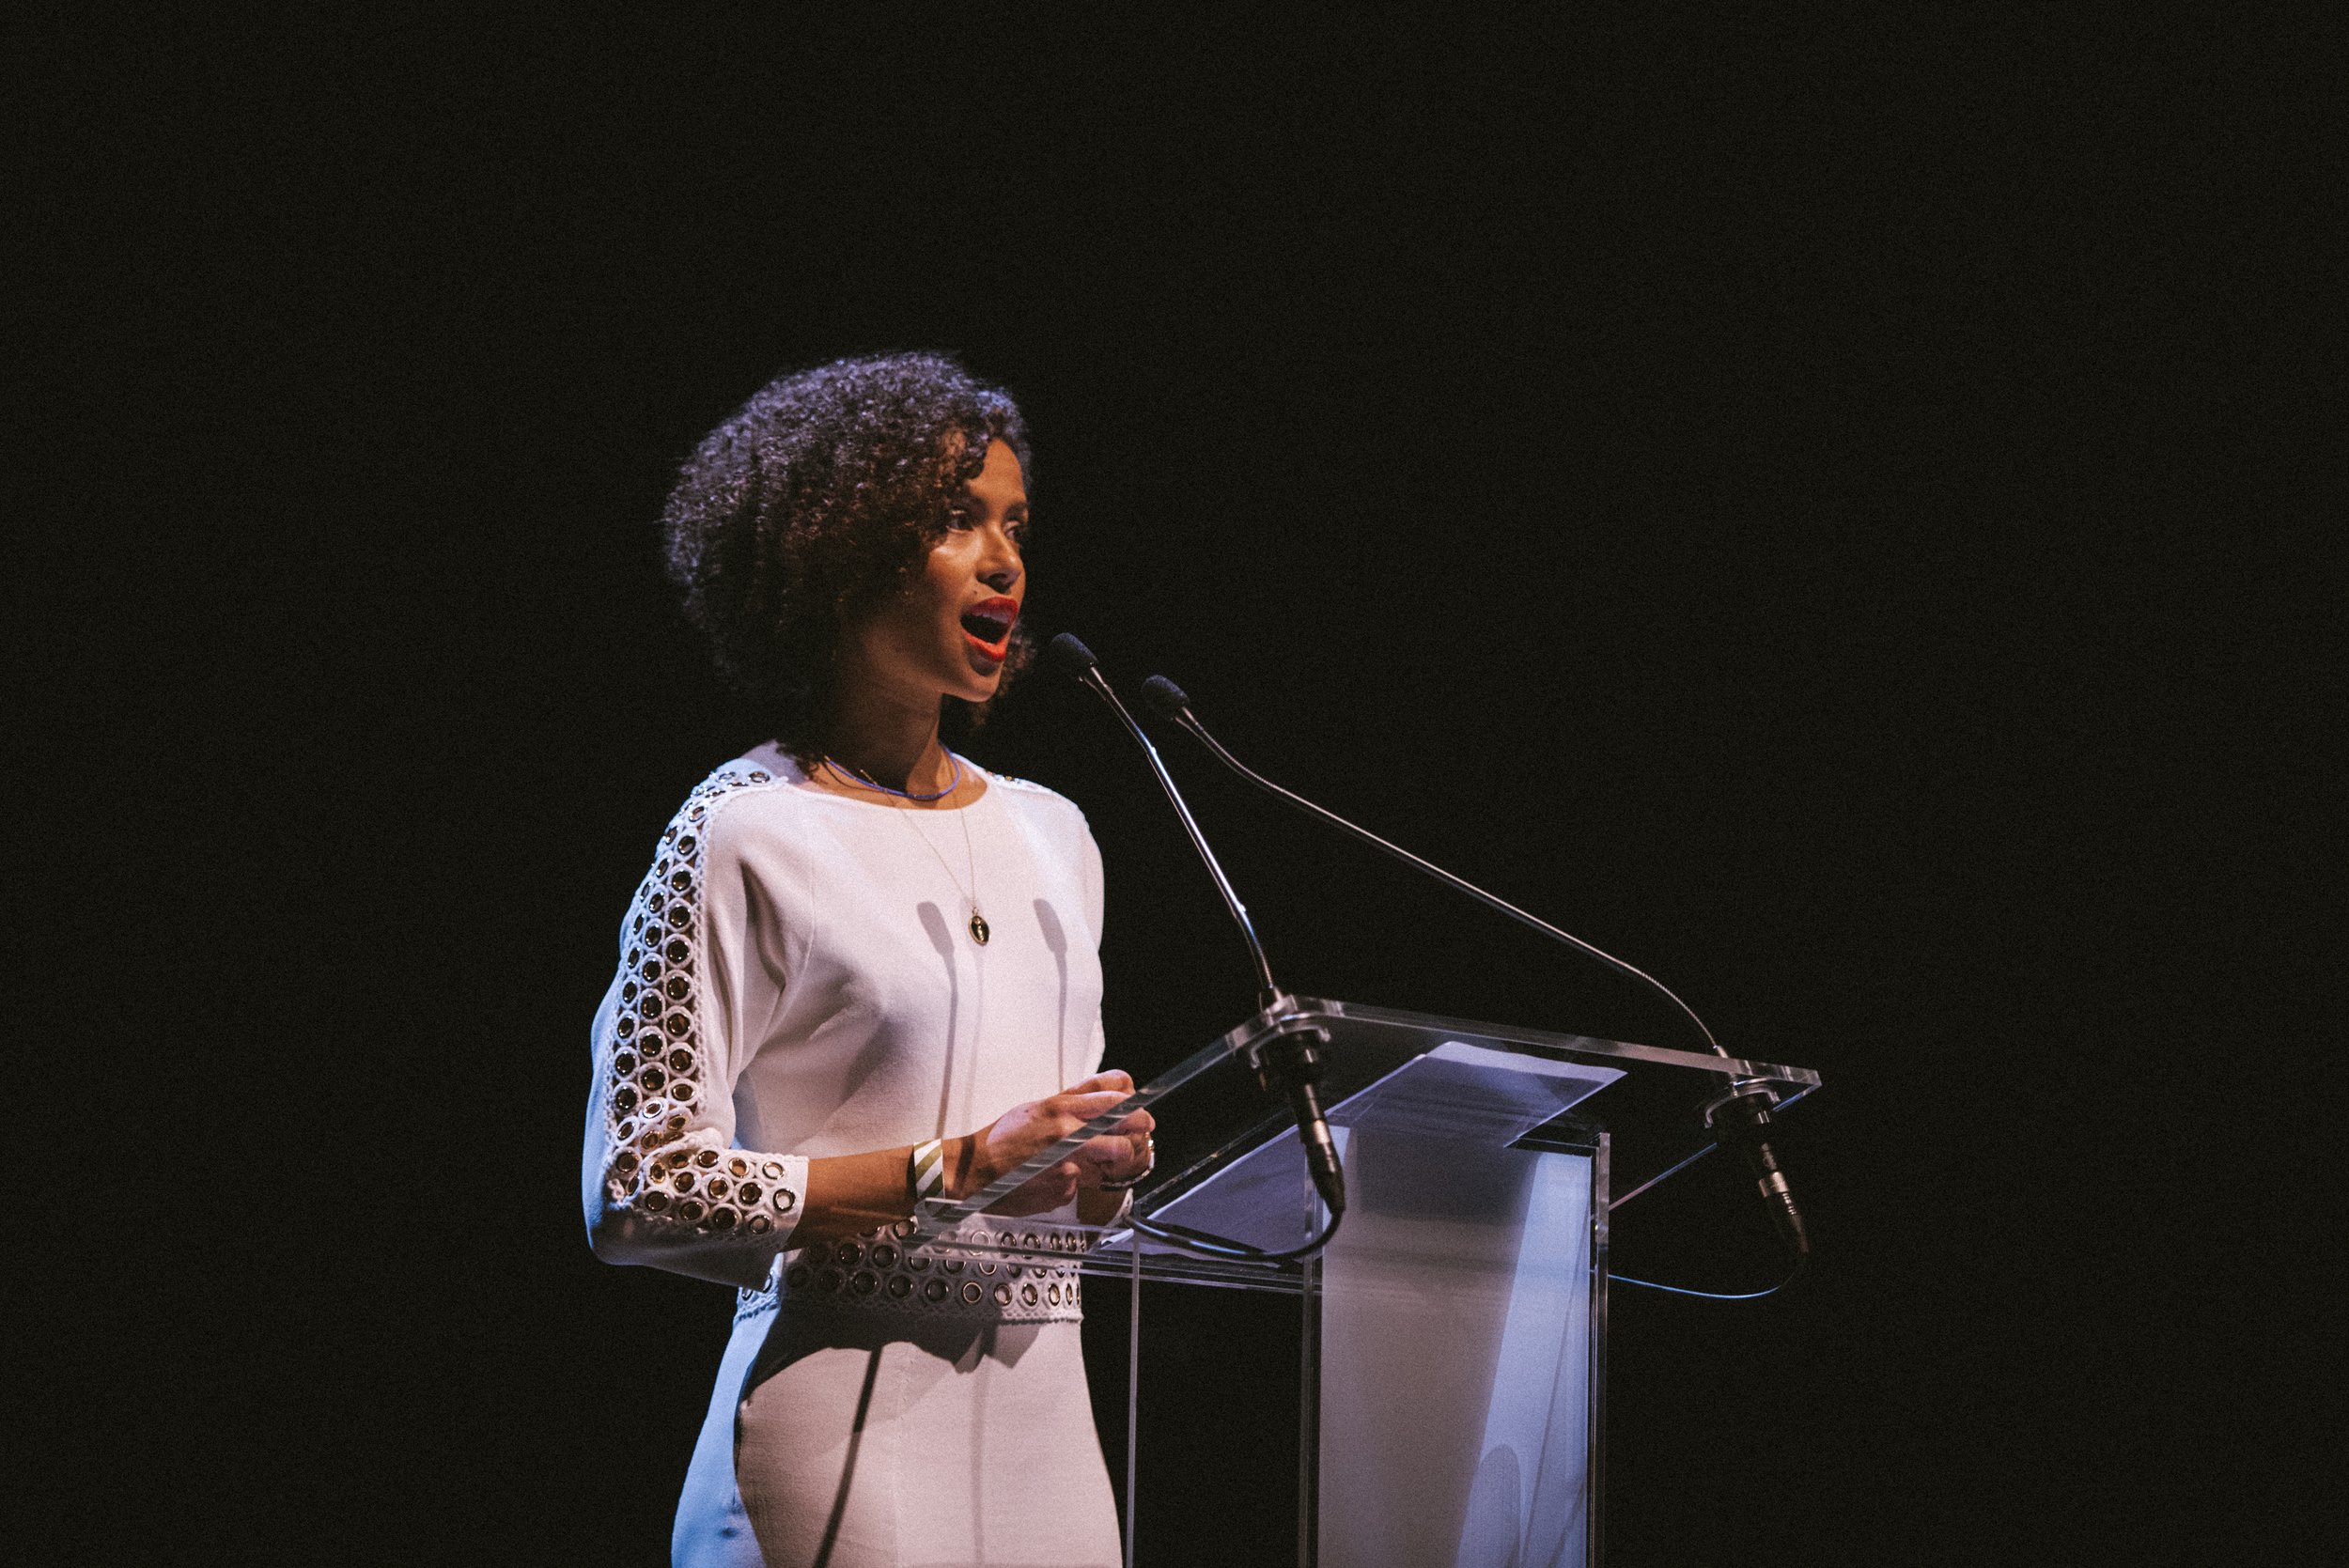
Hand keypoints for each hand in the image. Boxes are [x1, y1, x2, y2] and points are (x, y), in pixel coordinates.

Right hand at [955, 1070, 1154, 1216]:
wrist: (975, 1172)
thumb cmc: (1002, 1139)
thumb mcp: (1035, 1108)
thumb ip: (1070, 1101)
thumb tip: (1103, 1095)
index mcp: (1059, 1109)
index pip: (1112, 1100)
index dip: (1134, 1106)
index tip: (1141, 1110)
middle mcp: (1067, 1134)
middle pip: (1123, 1134)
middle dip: (1137, 1134)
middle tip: (1141, 1134)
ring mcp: (1068, 1164)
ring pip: (1109, 1164)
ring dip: (1109, 1162)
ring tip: (1098, 1160)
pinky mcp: (1064, 1189)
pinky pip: (1081, 1185)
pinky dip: (1073, 1183)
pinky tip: (1054, 1178)